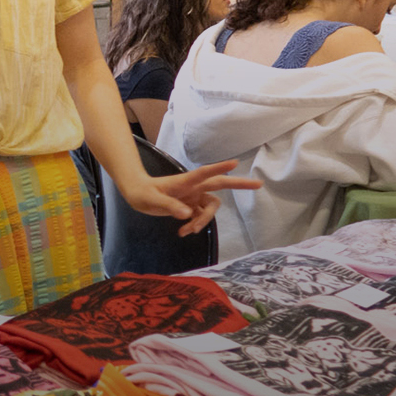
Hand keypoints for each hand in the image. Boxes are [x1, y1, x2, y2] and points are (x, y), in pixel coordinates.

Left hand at [114, 159, 260, 236]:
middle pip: (221, 185)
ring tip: (186, 231)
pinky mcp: (191, 206)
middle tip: (258, 184)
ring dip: (203, 221)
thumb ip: (170, 206)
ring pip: (210, 208)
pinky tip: (181, 232)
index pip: (205, 173)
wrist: (137, 195)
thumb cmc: (143, 193)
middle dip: (239, 184)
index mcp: (186, 182)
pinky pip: (200, 217)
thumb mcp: (152, 200)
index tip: (235, 163)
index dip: (219, 168)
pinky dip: (193, 226)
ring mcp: (194, 197)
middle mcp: (194, 188)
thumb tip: (187, 214)